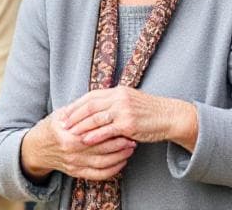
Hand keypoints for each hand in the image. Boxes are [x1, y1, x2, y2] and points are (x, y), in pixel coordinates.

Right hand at [21, 110, 136, 181]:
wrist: (36, 149)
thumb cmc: (52, 127)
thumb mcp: (61, 114)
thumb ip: (80, 108)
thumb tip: (101, 97)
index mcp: (68, 134)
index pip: (95, 132)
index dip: (112, 128)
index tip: (125, 123)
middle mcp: (71, 151)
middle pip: (102, 148)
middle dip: (120, 143)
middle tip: (133, 136)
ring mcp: (74, 164)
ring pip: (103, 163)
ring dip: (120, 156)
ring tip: (131, 148)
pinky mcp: (76, 173)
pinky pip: (98, 174)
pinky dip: (113, 170)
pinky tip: (122, 162)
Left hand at [60, 87, 197, 150]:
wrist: (170, 117)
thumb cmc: (150, 112)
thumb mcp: (131, 101)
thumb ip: (115, 102)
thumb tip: (96, 108)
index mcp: (118, 91)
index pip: (91, 96)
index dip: (76, 105)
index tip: (65, 113)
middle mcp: (119, 98)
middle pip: (90, 105)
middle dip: (74, 115)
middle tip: (62, 124)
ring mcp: (124, 110)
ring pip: (96, 117)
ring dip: (80, 126)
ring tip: (69, 133)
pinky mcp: (129, 123)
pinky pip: (107, 130)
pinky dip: (94, 135)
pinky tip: (85, 140)